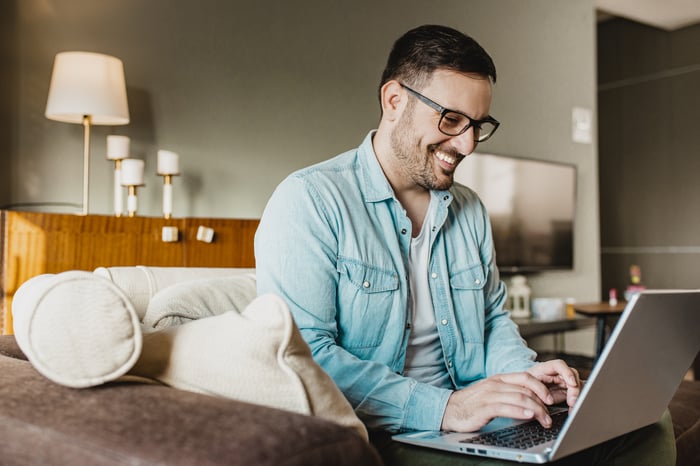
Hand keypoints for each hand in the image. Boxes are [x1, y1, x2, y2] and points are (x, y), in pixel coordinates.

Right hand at [441, 371, 556, 432]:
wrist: (450, 409)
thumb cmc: (473, 404)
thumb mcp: (493, 393)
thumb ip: (510, 394)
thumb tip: (532, 400)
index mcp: (499, 379)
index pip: (526, 377)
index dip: (541, 387)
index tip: (550, 399)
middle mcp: (495, 384)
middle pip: (526, 390)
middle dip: (542, 404)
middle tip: (549, 417)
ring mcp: (489, 395)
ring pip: (519, 398)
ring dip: (536, 410)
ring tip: (544, 420)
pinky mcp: (484, 408)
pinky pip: (505, 407)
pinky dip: (519, 412)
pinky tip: (528, 416)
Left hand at [526, 359, 580, 408]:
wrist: (526, 392)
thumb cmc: (526, 386)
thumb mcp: (528, 386)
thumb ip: (536, 389)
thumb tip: (546, 398)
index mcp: (546, 368)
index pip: (559, 365)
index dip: (567, 373)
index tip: (572, 383)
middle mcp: (557, 373)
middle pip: (572, 375)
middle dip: (574, 389)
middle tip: (572, 402)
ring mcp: (563, 381)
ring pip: (577, 384)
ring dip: (577, 396)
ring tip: (572, 407)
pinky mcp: (567, 391)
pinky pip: (576, 394)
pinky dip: (576, 402)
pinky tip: (572, 409)